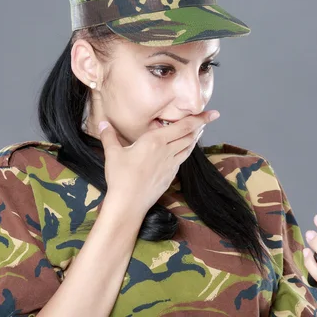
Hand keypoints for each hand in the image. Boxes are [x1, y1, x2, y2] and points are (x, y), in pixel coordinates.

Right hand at [98, 110, 219, 214]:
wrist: (129, 203)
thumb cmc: (120, 177)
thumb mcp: (112, 153)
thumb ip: (109, 136)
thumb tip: (103, 122)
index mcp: (155, 140)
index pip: (183, 126)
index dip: (200, 118)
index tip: (213, 113)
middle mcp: (167, 150)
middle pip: (189, 135)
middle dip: (200, 126)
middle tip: (208, 118)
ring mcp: (171, 164)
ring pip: (188, 147)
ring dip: (194, 138)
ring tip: (198, 130)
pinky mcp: (170, 176)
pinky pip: (182, 159)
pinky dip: (186, 151)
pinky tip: (184, 150)